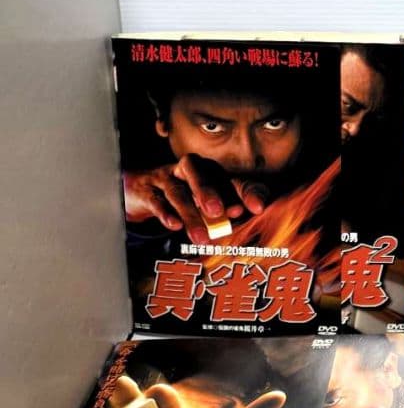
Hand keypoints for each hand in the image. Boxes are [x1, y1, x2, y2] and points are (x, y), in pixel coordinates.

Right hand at [123, 153, 268, 243]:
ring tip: (202, 238)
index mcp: (211, 171)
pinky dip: (165, 213)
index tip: (257, 208)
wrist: (143, 190)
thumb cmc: (186, 196)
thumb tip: (250, 222)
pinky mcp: (147, 191)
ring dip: (191, 215)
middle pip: (199, 174)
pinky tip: (175, 226)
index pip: (231, 179)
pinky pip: (156, 200)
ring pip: (178, 192)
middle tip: (219, 212)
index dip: (245, 192)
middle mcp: (189, 169)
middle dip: (209, 192)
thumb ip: (229, 210)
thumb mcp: (208, 201)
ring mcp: (166, 178)